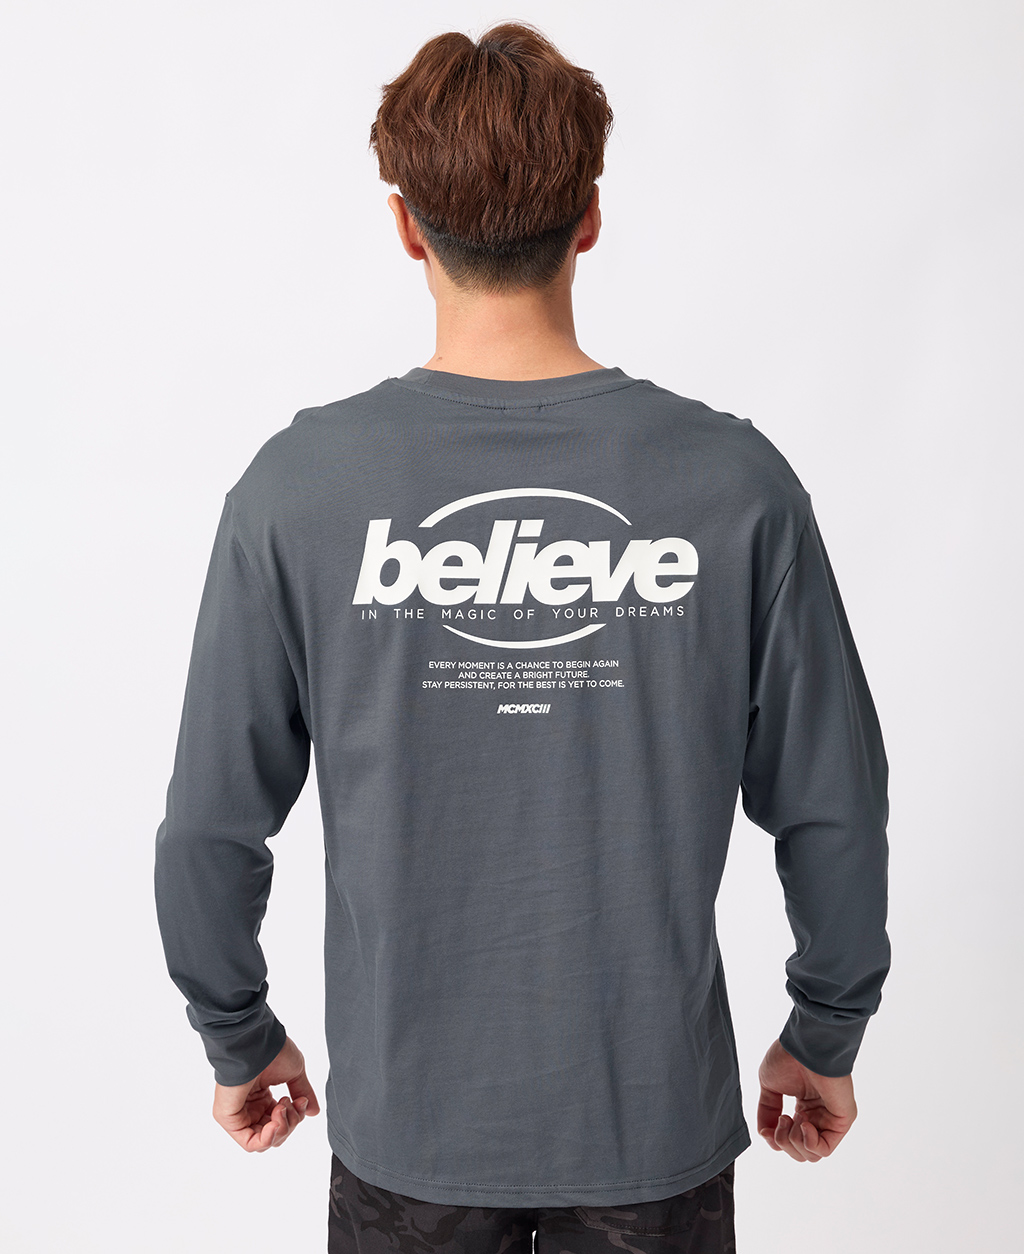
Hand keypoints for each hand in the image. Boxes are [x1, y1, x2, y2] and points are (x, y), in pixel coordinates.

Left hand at [212, 1035, 320, 1152]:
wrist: (256, 1041)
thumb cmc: (273, 1050)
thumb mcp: (294, 1074)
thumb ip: (302, 1093)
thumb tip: (313, 1111)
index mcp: (262, 1096)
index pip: (281, 1121)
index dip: (295, 1117)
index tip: (301, 1101)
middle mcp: (249, 1107)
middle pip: (275, 1134)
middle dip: (290, 1124)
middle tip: (292, 1104)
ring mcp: (238, 1114)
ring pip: (264, 1141)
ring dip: (281, 1129)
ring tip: (282, 1108)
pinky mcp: (229, 1119)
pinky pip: (249, 1143)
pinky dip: (267, 1139)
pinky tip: (276, 1124)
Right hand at [756, 1038, 856, 1162]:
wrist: (805, 1045)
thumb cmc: (789, 1057)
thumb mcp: (769, 1087)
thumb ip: (766, 1113)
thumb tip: (765, 1134)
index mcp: (804, 1109)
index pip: (790, 1141)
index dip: (775, 1140)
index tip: (769, 1125)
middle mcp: (818, 1117)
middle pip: (800, 1153)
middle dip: (784, 1143)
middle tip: (782, 1119)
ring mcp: (830, 1120)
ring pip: (811, 1155)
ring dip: (793, 1141)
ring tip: (791, 1118)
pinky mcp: (841, 1121)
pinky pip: (824, 1149)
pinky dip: (809, 1143)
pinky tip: (803, 1123)